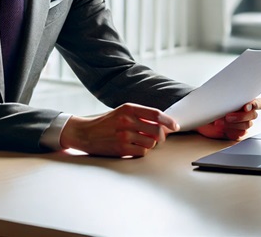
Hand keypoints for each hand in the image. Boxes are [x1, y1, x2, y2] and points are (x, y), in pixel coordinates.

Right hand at [59, 103, 179, 156]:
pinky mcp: (121, 149)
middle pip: (157, 130)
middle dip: (160, 136)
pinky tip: (134, 147)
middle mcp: (127, 120)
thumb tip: (163, 124)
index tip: (175, 126)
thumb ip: (140, 115)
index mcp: (128, 108)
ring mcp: (124, 135)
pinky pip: (142, 152)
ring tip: (140, 141)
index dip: (168, 121)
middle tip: (157, 137)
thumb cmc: (106, 122)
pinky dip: (141, 151)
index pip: (155, 114)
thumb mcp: (122, 112)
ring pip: (151, 143)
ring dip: (150, 144)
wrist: (85, 133)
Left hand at [195, 98, 260, 140]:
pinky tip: (223, 129)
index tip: (246, 107)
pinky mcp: (236, 133)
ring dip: (233, 124)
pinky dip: (231, 132)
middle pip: (253, 115)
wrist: (200, 117)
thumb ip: (226, 94)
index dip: (256, 105)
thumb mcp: (217, 97)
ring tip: (219, 122)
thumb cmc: (209, 105)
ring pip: (246, 125)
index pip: (259, 103)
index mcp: (245, 101)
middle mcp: (246, 113)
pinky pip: (240, 134)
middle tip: (227, 116)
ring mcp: (242, 123)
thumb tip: (228, 87)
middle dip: (240, 116)